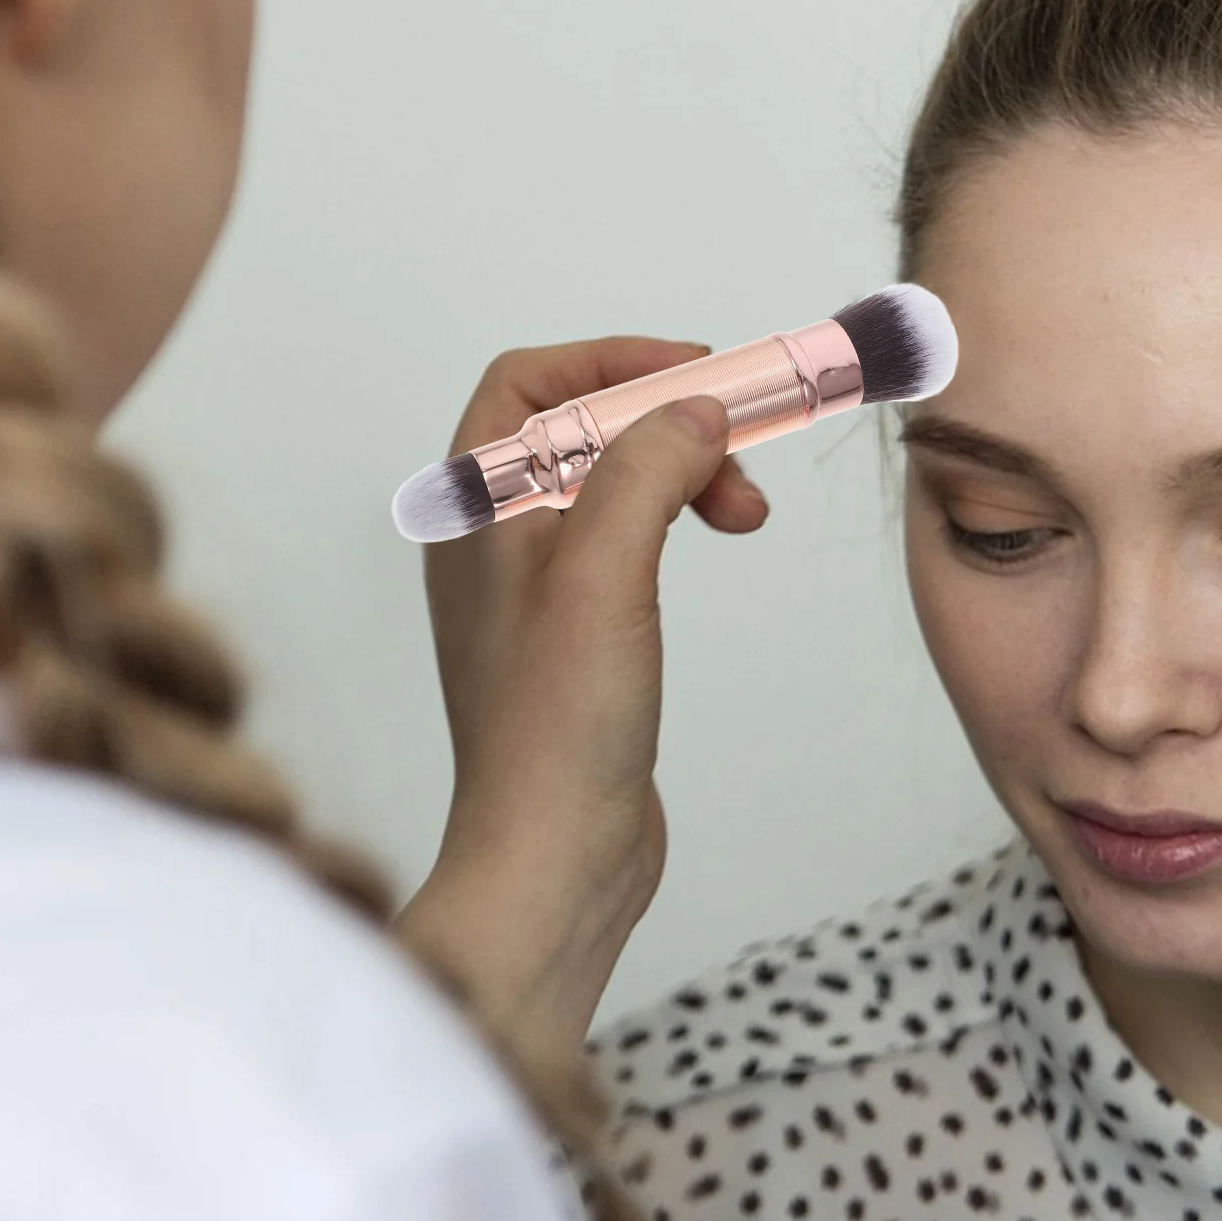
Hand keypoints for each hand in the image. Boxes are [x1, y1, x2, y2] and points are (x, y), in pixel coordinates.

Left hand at [396, 337, 767, 1062]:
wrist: (555, 858)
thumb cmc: (556, 727)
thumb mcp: (602, 574)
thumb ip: (643, 471)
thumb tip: (693, 410)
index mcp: (475, 510)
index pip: (529, 383)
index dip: (614, 362)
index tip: (698, 375)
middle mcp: (495, 539)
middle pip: (584, 430)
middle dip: (668, 425)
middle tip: (740, 456)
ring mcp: (536, 588)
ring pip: (615, 485)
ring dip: (684, 476)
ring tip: (746, 515)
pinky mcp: (578, 634)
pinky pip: (628, 541)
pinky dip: (678, 523)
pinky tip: (715, 543)